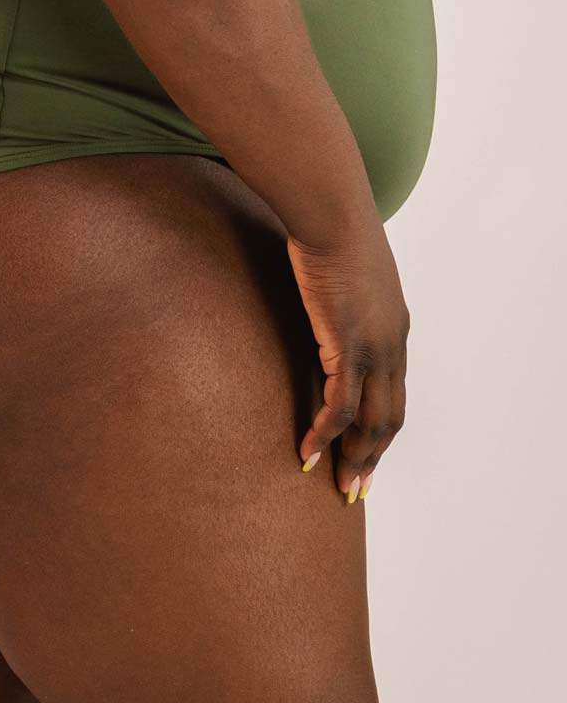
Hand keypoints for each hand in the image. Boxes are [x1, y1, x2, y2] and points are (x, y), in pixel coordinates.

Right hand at [287, 217, 409, 502]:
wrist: (333, 215)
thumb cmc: (332, 231)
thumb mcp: (347, 272)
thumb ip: (343, 295)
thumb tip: (322, 294)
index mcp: (394, 330)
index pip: (394, 393)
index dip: (380, 429)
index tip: (366, 454)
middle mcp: (393, 346)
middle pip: (390, 417)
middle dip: (374, 456)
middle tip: (356, 486)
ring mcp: (374, 350)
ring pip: (372, 421)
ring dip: (356, 457)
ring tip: (338, 484)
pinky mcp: (348, 348)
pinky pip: (340, 406)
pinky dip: (325, 434)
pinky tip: (308, 452)